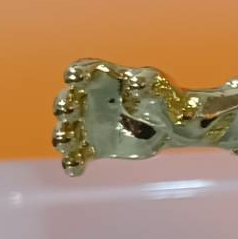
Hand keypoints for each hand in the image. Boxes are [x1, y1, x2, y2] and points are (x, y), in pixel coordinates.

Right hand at [52, 59, 173, 174]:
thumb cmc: (170, 99)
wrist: (174, 128)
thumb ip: (151, 86)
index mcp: (107, 79)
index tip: (73, 77)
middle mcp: (91, 100)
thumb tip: (134, 86)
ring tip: (65, 141)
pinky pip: (78, 156)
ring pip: (68, 129)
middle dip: (64, 104)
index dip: (77, 72)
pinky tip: (76, 168)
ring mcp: (90, 125)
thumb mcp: (165, 88)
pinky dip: (74, 162)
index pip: (85, 70)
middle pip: (68, 99)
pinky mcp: (94, 148)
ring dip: (63, 134)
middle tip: (65, 110)